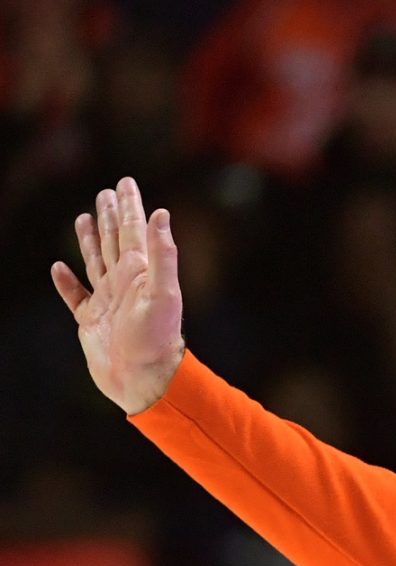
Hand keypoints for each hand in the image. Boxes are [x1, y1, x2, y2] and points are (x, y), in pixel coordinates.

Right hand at [50, 176, 185, 415]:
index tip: (125, 182)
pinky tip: (58, 268)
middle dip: (110, 216)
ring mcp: (107, 302)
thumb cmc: (157, 340)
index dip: (130, 206)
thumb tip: (161, 214)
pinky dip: (66, 282)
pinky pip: (75, 297)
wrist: (144, 380)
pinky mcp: (91, 322)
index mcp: (141, 273)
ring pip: (95, 262)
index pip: (133, 231)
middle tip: (106, 192)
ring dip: (89, 240)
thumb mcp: (164, 294)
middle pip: (114, 241)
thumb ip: (163, 255)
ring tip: (85, 218)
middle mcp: (125, 284)